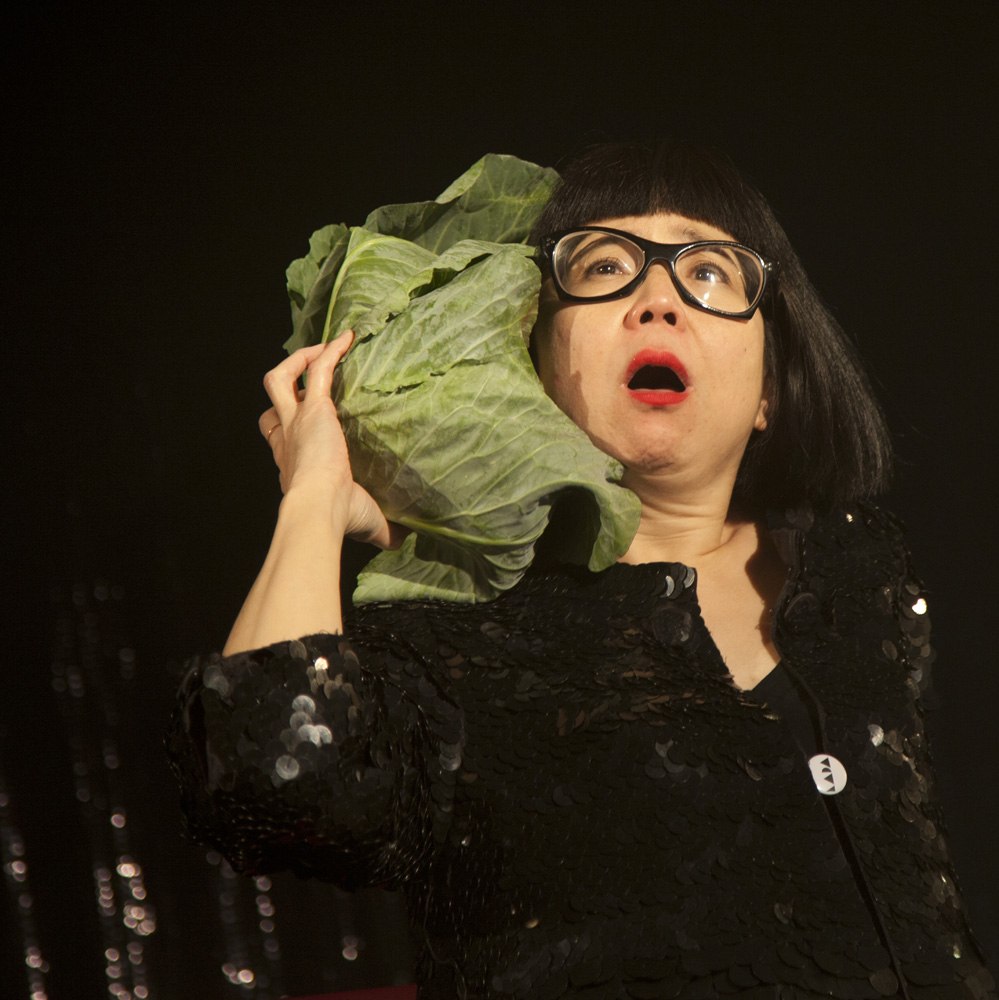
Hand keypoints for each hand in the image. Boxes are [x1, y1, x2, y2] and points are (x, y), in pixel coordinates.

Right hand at [258, 331, 406, 549]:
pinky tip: (348, 338)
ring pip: (280, 377)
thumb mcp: (367, 524)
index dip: (288, 422)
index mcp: (293, 462)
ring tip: (325, 349)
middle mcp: (288, 439)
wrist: (320, 509)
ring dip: (299, 359)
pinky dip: (330, 350)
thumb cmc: (338, 518)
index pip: (280, 434)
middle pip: (273, 400)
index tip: (310, 416)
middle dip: (288, 383)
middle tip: (311, 375)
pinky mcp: (314, 409)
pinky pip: (317, 369)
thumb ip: (386, 530)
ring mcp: (297, 422)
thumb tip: (408, 540)